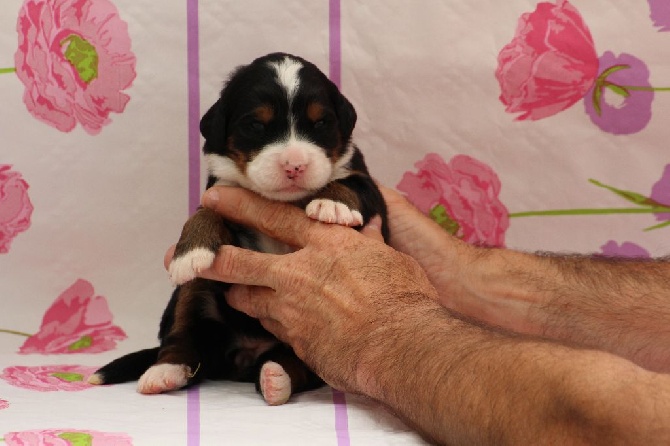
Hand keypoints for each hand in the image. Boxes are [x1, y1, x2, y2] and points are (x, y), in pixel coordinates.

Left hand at [188, 186, 440, 392]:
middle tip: (186, 256)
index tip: (215, 197)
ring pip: (248, 298)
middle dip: (210, 258)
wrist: (401, 345)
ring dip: (240, 294)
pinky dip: (270, 321)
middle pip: (239, 262)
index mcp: (325, 244)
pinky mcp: (294, 341)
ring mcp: (291, 309)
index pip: (274, 217)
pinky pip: (272, 328)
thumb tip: (368, 227)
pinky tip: (272, 321)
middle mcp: (299, 273)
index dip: (240, 206)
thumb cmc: (404, 297)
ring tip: (232, 291)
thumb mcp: (390, 259)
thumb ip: (370, 243)